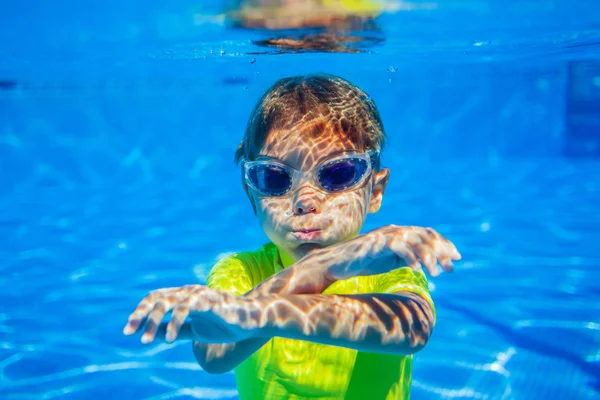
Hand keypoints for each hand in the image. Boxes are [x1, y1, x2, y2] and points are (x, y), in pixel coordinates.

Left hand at [123, 285, 259, 343]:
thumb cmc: (224, 325)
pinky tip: (170, 338)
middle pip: (157, 298)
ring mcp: (199, 294)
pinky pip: (187, 308)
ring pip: (169, 301)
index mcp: (184, 297)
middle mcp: (188, 292)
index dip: (140, 313)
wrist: (251, 322)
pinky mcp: (210, 300)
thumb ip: (176, 330)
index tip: (128, 331)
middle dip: (141, 315)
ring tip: (146, 341)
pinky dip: (175, 322)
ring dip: (154, 321)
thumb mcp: (195, 331)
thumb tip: (155, 333)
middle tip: (130, 333)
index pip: (156, 298)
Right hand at [323, 225, 460, 278]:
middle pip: (424, 235)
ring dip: (428, 257)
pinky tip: (417, 270)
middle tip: (450, 268)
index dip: (444, 244)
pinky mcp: (375, 243)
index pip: (427, 233)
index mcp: (399, 233)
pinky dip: (410, 257)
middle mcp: (393, 230)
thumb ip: (405, 257)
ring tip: (435, 274)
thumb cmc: (361, 262)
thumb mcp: (389, 260)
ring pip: (414, 240)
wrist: (335, 263)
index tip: (457, 257)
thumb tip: (425, 264)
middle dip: (441, 251)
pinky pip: (398, 246)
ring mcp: (384, 235)